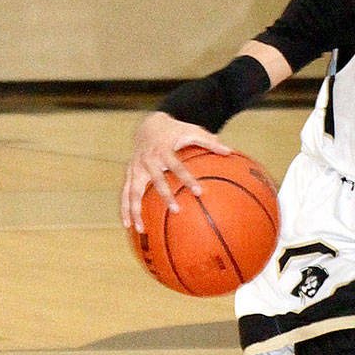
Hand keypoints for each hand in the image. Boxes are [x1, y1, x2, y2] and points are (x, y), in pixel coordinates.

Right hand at [122, 111, 231, 231]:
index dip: (187, 178)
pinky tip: (128, 225)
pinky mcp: (129, 174)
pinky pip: (125, 193)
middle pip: (155, 180)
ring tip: (139, 229)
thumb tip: (229, 151)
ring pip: (132, 191)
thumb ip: (209, 142)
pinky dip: (125, 208)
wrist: (148, 125)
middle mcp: (147, 161)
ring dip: (135, 209)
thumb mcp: (192, 131)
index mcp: (162, 151)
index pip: (177, 166)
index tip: (199, 192)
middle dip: (165, 196)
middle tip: (177, 211)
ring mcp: (135, 168)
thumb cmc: (174, 131)